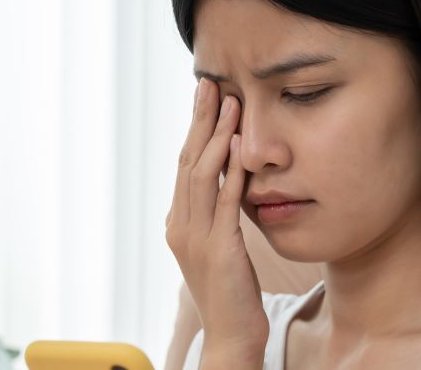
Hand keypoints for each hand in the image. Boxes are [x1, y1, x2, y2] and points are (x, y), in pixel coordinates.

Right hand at [165, 78, 266, 367]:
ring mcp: (196, 237)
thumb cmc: (231, 295)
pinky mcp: (219, 248)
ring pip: (201, 174)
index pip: (183, 166)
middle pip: (186, 161)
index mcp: (178, 223)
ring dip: (216, 135)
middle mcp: (179, 225)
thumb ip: (219, 217)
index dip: (194, 129)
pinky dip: (232, 170)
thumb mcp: (220, 248)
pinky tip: (242, 145)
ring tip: (230, 102)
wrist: (229, 336)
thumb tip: (231, 183)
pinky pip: (224, 200)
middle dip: (199, 120)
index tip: (205, 97)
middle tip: (209, 84)